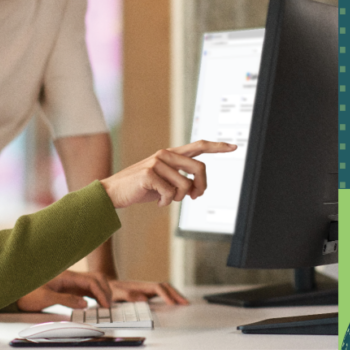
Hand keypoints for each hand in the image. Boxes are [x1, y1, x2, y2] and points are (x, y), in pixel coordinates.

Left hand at [16, 270, 112, 311]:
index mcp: (66, 276)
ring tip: (106, 305)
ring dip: (101, 291)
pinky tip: (96, 304)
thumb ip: (66, 300)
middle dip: (105, 290)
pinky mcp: (67, 288)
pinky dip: (94, 295)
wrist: (15, 291)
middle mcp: (69, 277)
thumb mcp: (45, 298)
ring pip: (91, 283)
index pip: (90, 282)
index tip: (106, 305)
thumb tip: (85, 303)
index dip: (101, 293)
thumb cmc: (27, 293)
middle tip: (109, 305)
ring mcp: (69, 282)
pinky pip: (85, 289)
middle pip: (95, 279)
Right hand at [99, 140, 236, 208]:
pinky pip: (170, 194)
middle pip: (199, 168)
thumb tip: (197, 190)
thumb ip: (181, 181)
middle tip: (195, 198)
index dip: (217, 147)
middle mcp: (165, 154)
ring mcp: (156, 163)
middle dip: (202, 186)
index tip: (234, 146)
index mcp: (170, 154)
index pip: (198, 146)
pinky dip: (166, 203)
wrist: (114, 193)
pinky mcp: (149, 174)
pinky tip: (156, 201)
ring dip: (179, 199)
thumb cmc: (140, 188)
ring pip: (185, 185)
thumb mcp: (164, 183)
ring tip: (165, 199)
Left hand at [110, 279, 188, 305]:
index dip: (166, 295)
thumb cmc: (112, 289)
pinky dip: (170, 297)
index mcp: (141, 286)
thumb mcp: (117, 292)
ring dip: (175, 295)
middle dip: (176, 294)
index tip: (172, 304)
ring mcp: (148, 289)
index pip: (157, 288)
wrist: (108, 284)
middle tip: (186, 303)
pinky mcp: (148, 293)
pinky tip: (175, 304)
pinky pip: (162, 294)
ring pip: (166, 289)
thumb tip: (144, 299)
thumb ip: (129, 295)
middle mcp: (146, 287)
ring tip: (185, 304)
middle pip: (165, 287)